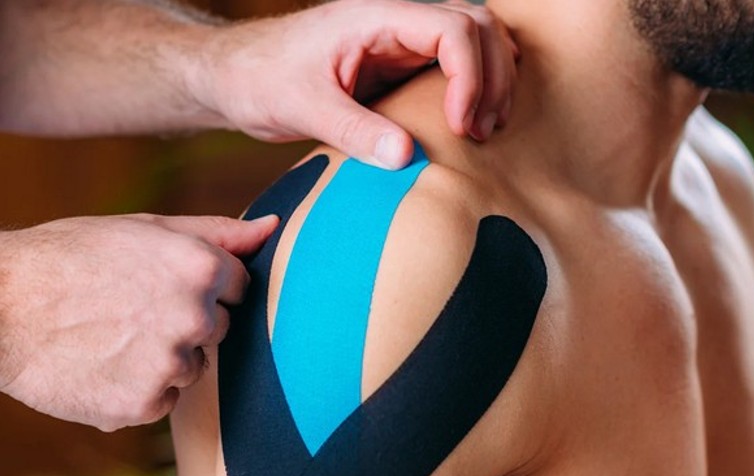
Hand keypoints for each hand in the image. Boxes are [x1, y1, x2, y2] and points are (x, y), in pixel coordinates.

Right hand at [0, 213, 277, 430]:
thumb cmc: (73, 257)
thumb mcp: (147, 228)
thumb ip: (219, 231)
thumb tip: (273, 227)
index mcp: (203, 269)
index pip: (239, 287)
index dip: (204, 285)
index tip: (165, 284)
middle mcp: (196, 318)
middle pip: (218, 329)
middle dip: (187, 322)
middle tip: (132, 309)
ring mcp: (171, 364)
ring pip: (192, 367)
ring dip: (163, 358)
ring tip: (112, 336)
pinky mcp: (144, 404)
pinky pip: (163, 399)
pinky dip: (139, 389)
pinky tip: (102, 365)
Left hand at [189, 0, 518, 168]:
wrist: (236, 76)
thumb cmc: (260, 80)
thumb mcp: (302, 108)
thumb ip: (353, 131)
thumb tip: (406, 157)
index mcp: (374, 16)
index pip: (452, 28)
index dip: (471, 76)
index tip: (460, 126)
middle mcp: (394, 19)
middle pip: (477, 25)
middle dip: (493, 77)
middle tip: (480, 131)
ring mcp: (398, 39)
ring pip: (473, 38)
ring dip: (492, 78)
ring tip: (484, 128)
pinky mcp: (397, 62)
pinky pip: (453, 61)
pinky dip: (475, 83)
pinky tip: (473, 117)